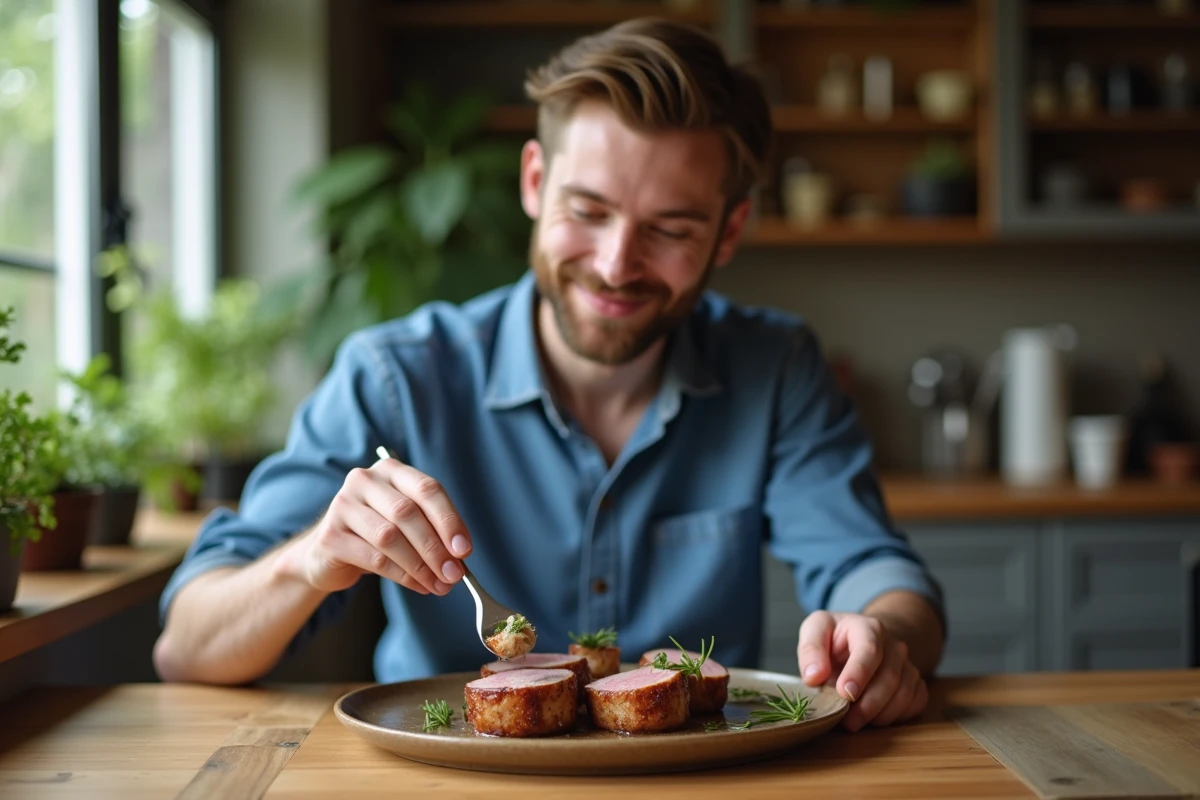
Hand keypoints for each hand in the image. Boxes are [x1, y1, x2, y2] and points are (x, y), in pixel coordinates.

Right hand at [288, 456, 472, 595]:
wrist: (330, 550)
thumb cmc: (377, 533)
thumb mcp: (407, 522)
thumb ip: (433, 531)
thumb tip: (459, 558)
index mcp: (391, 470)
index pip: (427, 489)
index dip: (449, 520)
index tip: (464, 549)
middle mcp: (365, 480)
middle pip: (407, 513)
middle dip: (435, 547)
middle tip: (454, 574)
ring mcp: (343, 505)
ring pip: (389, 537)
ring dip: (420, 566)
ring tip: (438, 584)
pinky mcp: (331, 535)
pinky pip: (374, 558)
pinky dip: (402, 576)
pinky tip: (418, 585)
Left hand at [797, 611, 927, 731]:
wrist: (861, 642)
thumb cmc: (835, 638)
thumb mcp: (815, 631)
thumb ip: (810, 650)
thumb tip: (813, 676)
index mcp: (868, 628)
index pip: (869, 650)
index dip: (859, 673)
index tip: (844, 693)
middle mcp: (894, 645)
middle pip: (890, 677)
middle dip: (868, 704)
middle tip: (847, 722)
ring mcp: (907, 665)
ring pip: (904, 694)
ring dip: (880, 714)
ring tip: (856, 722)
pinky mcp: (915, 683)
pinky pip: (915, 703)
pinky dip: (896, 716)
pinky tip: (874, 719)